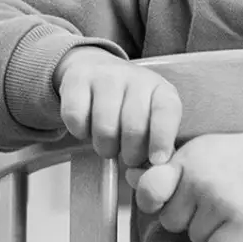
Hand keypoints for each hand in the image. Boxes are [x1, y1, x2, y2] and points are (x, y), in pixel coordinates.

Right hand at [55, 47, 182, 167]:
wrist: (97, 70)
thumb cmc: (129, 106)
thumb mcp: (151, 120)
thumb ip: (155, 145)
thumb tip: (151, 171)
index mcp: (160, 90)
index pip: (166, 113)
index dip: (162, 139)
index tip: (156, 160)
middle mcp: (135, 78)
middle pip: (134, 128)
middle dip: (130, 153)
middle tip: (127, 156)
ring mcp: (105, 76)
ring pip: (104, 128)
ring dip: (104, 146)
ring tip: (107, 143)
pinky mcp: (77, 79)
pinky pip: (76, 118)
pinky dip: (80, 132)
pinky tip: (87, 126)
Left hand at [126, 130, 242, 241]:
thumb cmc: (241, 159)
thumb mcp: (200, 152)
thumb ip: (166, 168)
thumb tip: (131, 176)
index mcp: (186, 161)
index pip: (148, 188)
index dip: (151, 200)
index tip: (162, 201)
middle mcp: (199, 181)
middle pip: (170, 222)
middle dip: (188, 218)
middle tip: (212, 203)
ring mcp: (220, 202)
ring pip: (194, 239)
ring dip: (210, 232)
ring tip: (229, 210)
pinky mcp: (241, 223)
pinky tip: (236, 229)